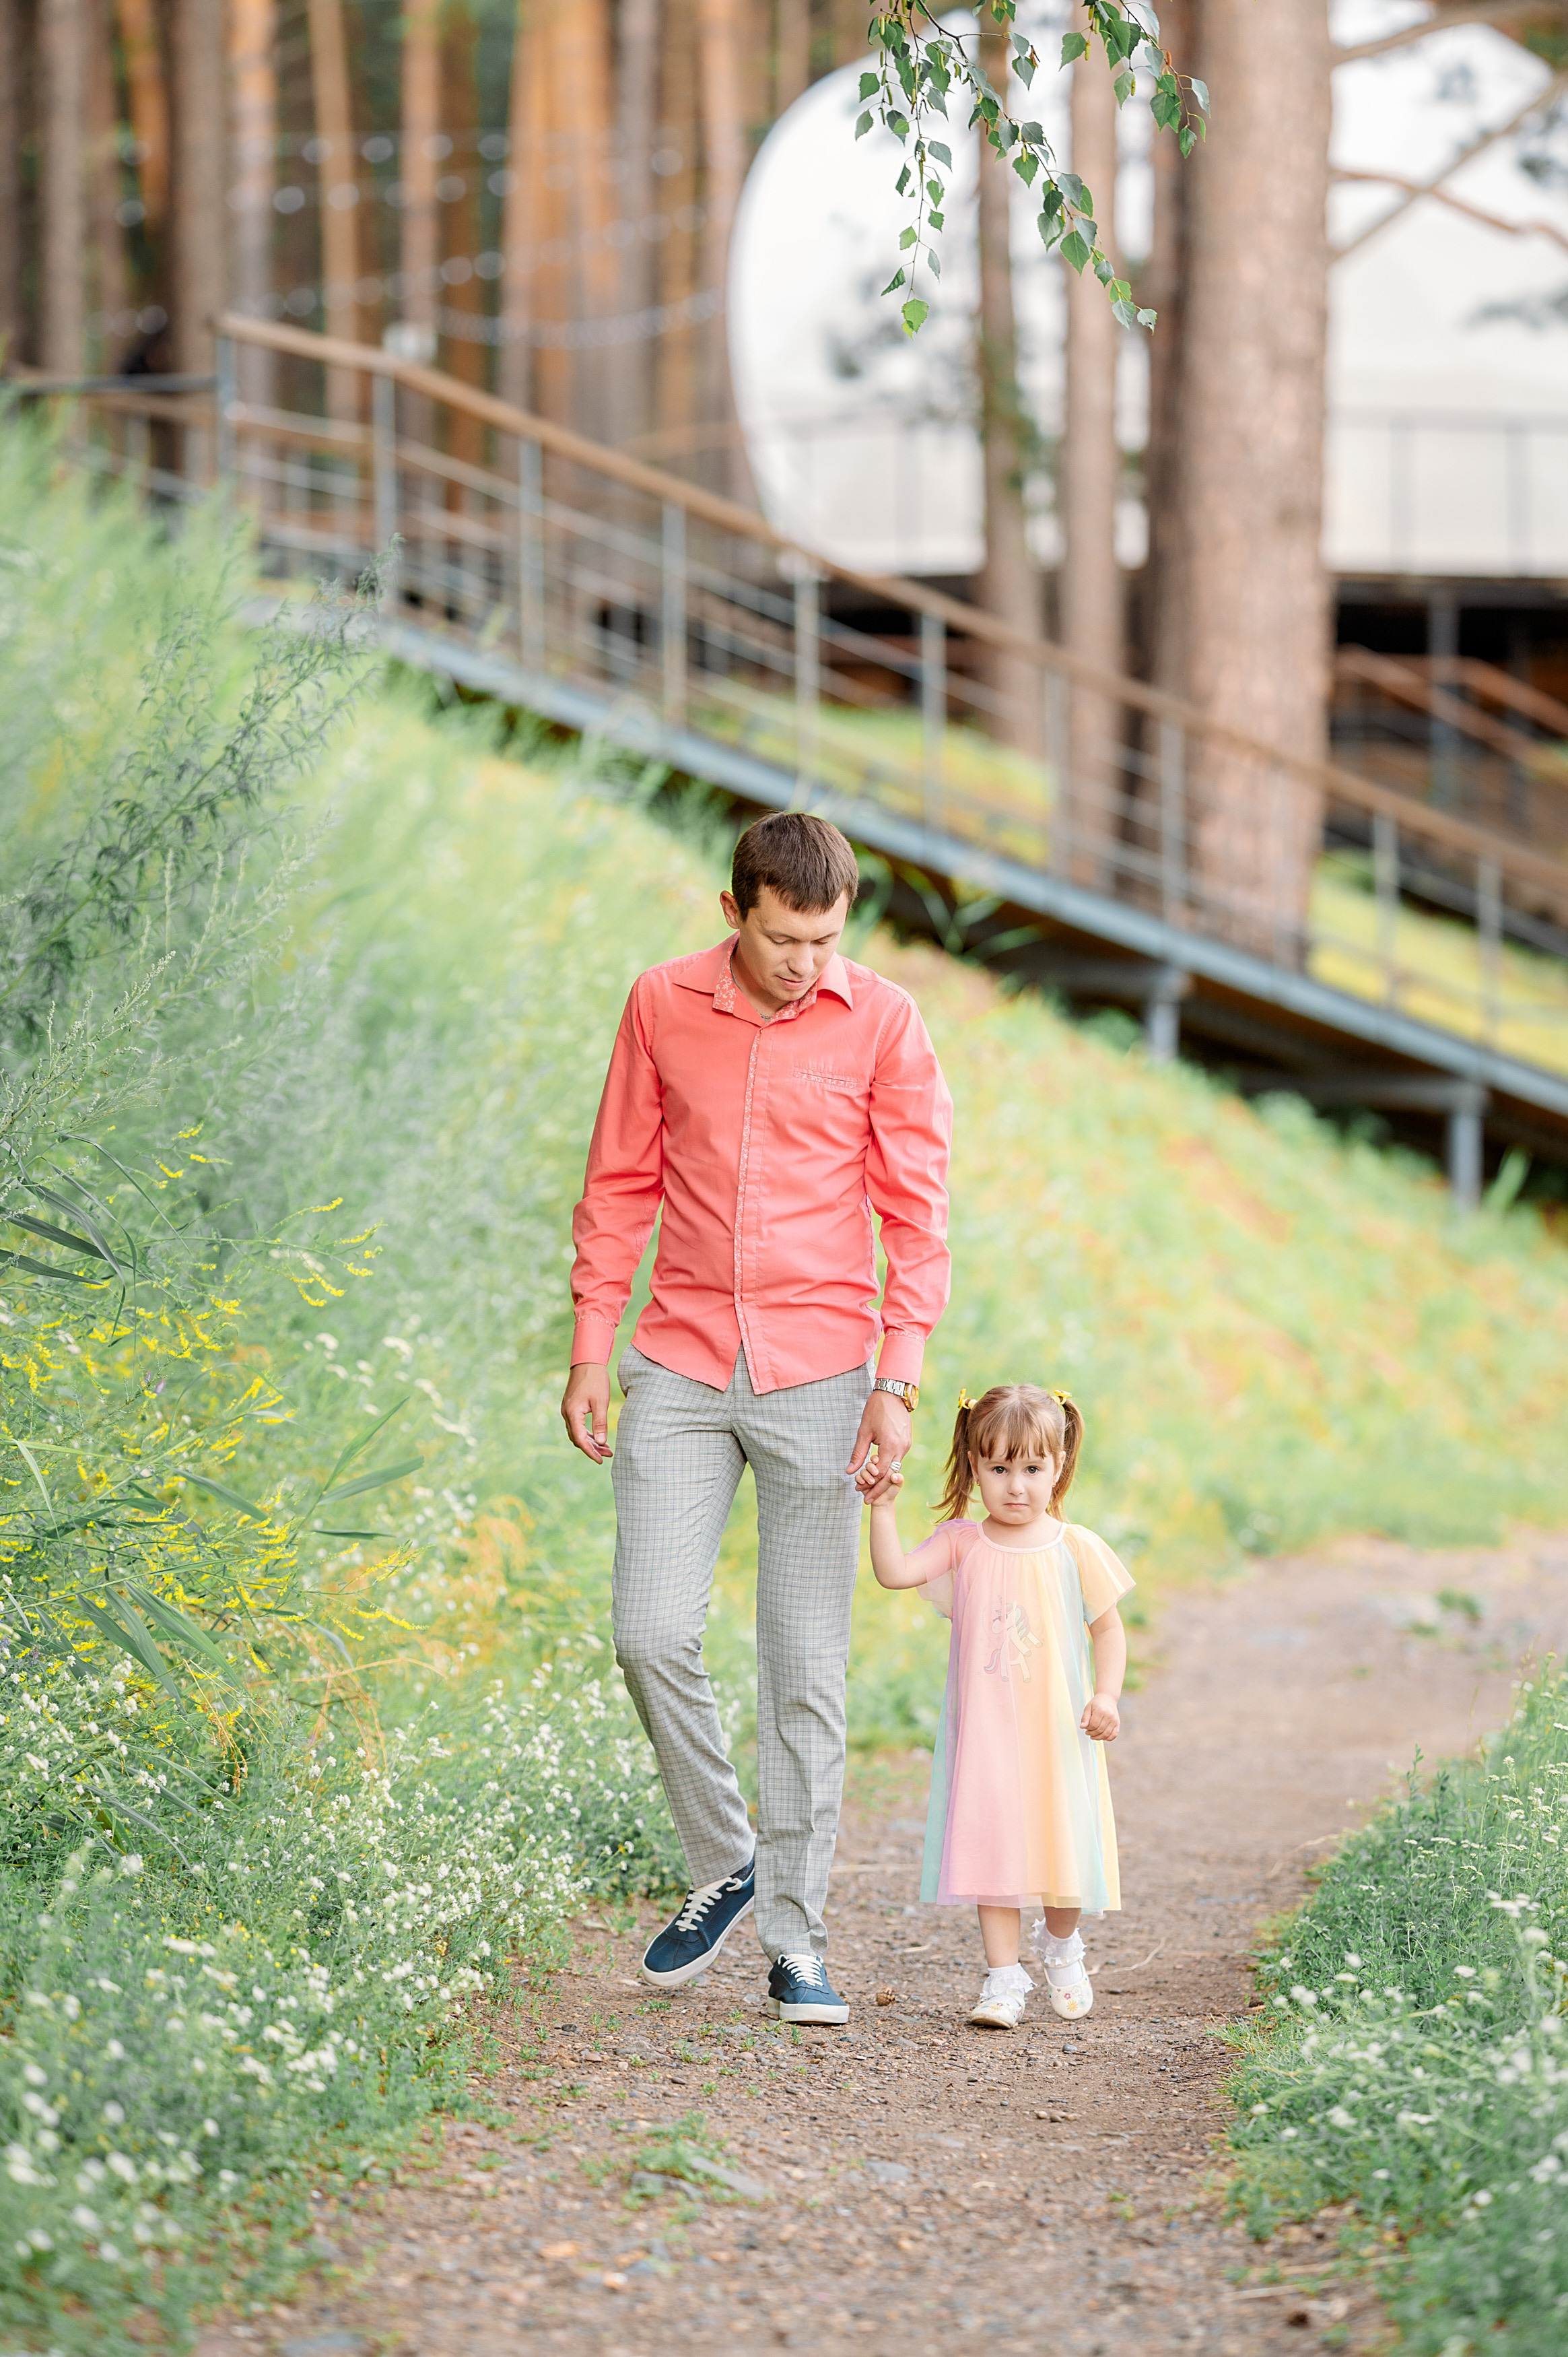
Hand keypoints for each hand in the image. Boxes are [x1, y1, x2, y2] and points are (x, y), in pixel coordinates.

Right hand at [560, 1362, 613, 1462]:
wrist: (587, 1361)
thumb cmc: (595, 1379)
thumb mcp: (601, 1402)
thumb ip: (600, 1423)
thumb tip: (602, 1443)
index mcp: (572, 1413)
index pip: (580, 1440)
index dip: (590, 1452)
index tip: (601, 1460)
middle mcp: (566, 1414)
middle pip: (577, 1439)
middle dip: (592, 1448)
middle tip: (608, 1454)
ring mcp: (567, 1410)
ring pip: (577, 1433)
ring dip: (590, 1441)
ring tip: (606, 1448)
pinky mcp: (571, 1407)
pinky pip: (577, 1426)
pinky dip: (587, 1433)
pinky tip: (598, 1436)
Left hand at [847, 1388, 911, 1503]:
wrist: (893, 1393)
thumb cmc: (876, 1410)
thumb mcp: (864, 1431)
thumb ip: (858, 1453)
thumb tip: (850, 1471)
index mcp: (891, 1445)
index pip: (882, 1473)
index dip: (871, 1486)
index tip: (861, 1494)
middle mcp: (902, 1447)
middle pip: (890, 1475)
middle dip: (878, 1488)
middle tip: (866, 1499)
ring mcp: (906, 1444)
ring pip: (895, 1468)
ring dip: (883, 1479)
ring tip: (870, 1489)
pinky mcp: (907, 1441)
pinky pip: (898, 1459)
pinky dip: (888, 1468)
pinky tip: (879, 1473)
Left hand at [1080, 1691, 1119, 1742]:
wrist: (1108, 1699)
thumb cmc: (1096, 1703)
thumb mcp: (1088, 1708)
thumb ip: (1085, 1718)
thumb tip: (1082, 1727)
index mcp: (1101, 1710)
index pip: (1093, 1725)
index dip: (1088, 1728)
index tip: (1085, 1728)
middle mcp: (1109, 1715)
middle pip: (1099, 1730)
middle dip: (1092, 1733)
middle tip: (1088, 1733)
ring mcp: (1114, 1720)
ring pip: (1106, 1734)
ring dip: (1098, 1737)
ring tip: (1093, 1736)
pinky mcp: (1117, 1723)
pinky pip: (1114, 1735)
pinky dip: (1108, 1738)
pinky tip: (1102, 1737)